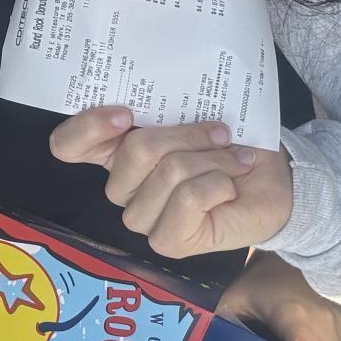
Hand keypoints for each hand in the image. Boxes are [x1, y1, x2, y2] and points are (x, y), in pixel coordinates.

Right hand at [49, 106, 294, 257]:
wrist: (274, 181)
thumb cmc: (232, 145)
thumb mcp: (197, 113)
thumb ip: (165, 107)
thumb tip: (152, 98)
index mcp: (116, 152)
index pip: (67, 145)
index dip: (88, 126)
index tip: (126, 112)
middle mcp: (122, 188)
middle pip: (135, 150)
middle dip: (188, 134)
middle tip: (221, 133)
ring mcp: (142, 218)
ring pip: (168, 172)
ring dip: (212, 158)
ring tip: (236, 160)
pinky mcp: (167, 241)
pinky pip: (187, 198)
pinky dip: (218, 183)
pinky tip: (230, 187)